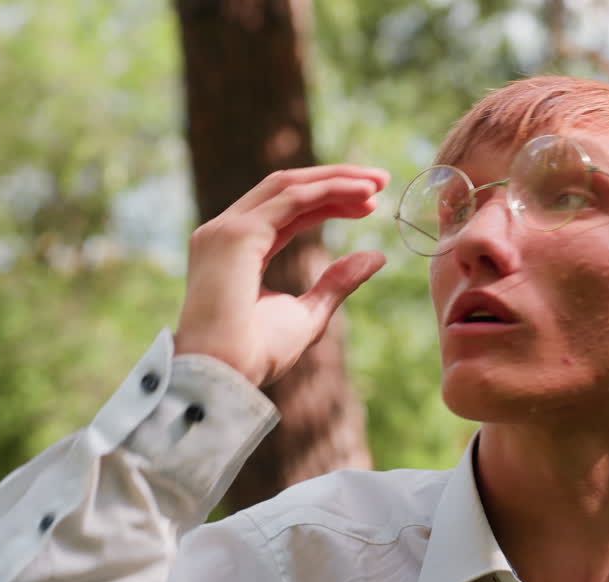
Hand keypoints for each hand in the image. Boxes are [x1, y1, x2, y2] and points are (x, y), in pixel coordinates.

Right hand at [175, 165, 388, 386]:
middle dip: (335, 179)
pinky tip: (362, 193)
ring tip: (378, 183)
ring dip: (336, 178)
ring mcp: (227, 228)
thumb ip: (337, 282)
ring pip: (289, 185)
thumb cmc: (257, 354)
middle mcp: (226, 230)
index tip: (371, 205)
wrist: (226, 375)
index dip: (330, 201)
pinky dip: (329, 189)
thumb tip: (376, 256)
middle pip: (286, 187)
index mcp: (238, 249)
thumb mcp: (309, 313)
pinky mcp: (238, 232)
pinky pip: (293, 198)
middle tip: (381, 180)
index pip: (287, 209)